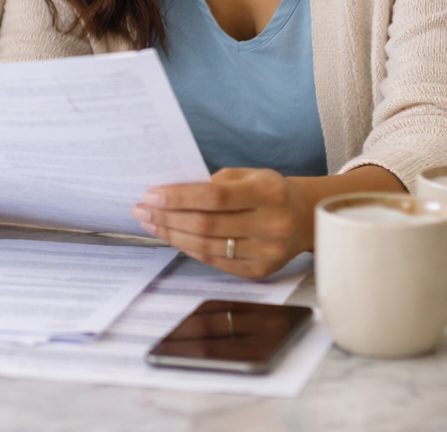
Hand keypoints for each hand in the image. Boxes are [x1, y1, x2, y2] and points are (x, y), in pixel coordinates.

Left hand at [131, 168, 309, 278]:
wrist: (304, 219)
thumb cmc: (268, 191)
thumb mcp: (248, 175)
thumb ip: (213, 182)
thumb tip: (168, 192)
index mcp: (269, 193)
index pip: (215, 197)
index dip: (179, 197)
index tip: (151, 194)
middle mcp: (271, 225)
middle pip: (206, 225)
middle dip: (167, 216)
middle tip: (141, 209)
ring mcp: (266, 252)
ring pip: (206, 246)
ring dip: (172, 234)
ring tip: (150, 222)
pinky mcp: (259, 271)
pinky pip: (214, 261)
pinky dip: (188, 248)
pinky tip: (172, 236)